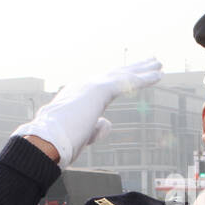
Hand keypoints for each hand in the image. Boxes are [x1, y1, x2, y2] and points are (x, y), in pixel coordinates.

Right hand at [15, 58, 162, 166]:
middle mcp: (84, 86)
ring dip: (142, 69)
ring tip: (158, 63)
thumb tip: (107, 121)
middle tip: (151, 61)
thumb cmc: (59, 142)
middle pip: (114, 74)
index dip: (120, 80)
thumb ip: (95, 127)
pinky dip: (144, 78)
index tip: (133, 77)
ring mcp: (90, 86)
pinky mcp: (99, 90)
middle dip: (133, 68)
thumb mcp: (82, 134)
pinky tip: (158, 75)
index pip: (104, 85)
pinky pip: (127, 82)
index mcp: (78, 96)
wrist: (45, 142)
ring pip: (122, 74)